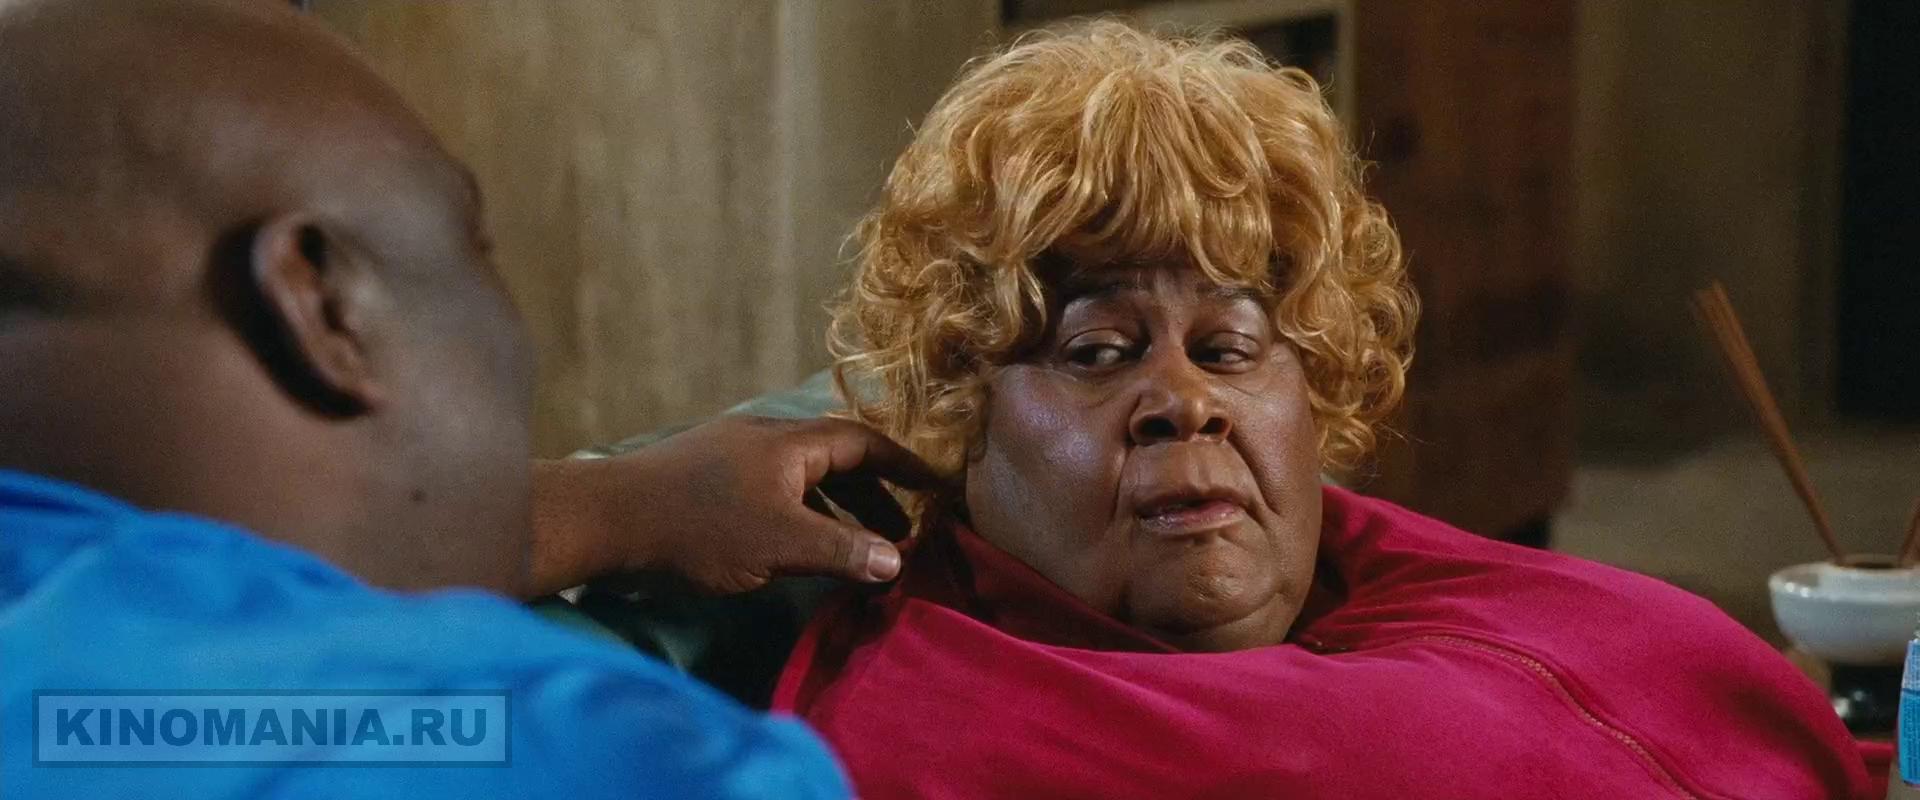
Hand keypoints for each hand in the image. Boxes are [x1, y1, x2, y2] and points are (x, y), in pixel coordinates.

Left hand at [527, 416, 939, 596]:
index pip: (863, 441)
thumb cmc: (701, 526)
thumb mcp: (780, 544)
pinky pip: (773, 482)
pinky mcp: (706, 472)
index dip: (902, 464)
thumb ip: (841, 551)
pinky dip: (800, 508)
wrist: (611, 516)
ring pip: (801, 471)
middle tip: (899, 530)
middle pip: (834, 455)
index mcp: (791, 442)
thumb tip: (897, 561)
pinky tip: (791, 540)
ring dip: (834, 504)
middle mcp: (766, 435)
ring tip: (852, 544)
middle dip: (872, 492)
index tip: (934, 485)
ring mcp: (733, 450)